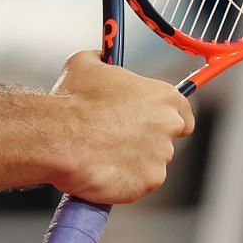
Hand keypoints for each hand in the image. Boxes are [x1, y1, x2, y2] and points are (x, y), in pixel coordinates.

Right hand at [49, 50, 194, 204]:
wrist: (60, 136)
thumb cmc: (74, 101)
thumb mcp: (86, 63)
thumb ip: (102, 60)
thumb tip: (100, 58)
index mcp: (163, 96)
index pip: (182, 111)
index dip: (164, 117)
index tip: (149, 120)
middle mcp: (168, 126)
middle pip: (166, 138)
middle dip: (145, 140)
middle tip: (117, 137)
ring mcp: (160, 157)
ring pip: (150, 163)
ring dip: (132, 161)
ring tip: (102, 153)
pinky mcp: (147, 183)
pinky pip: (138, 184)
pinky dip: (124, 180)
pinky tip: (102, 169)